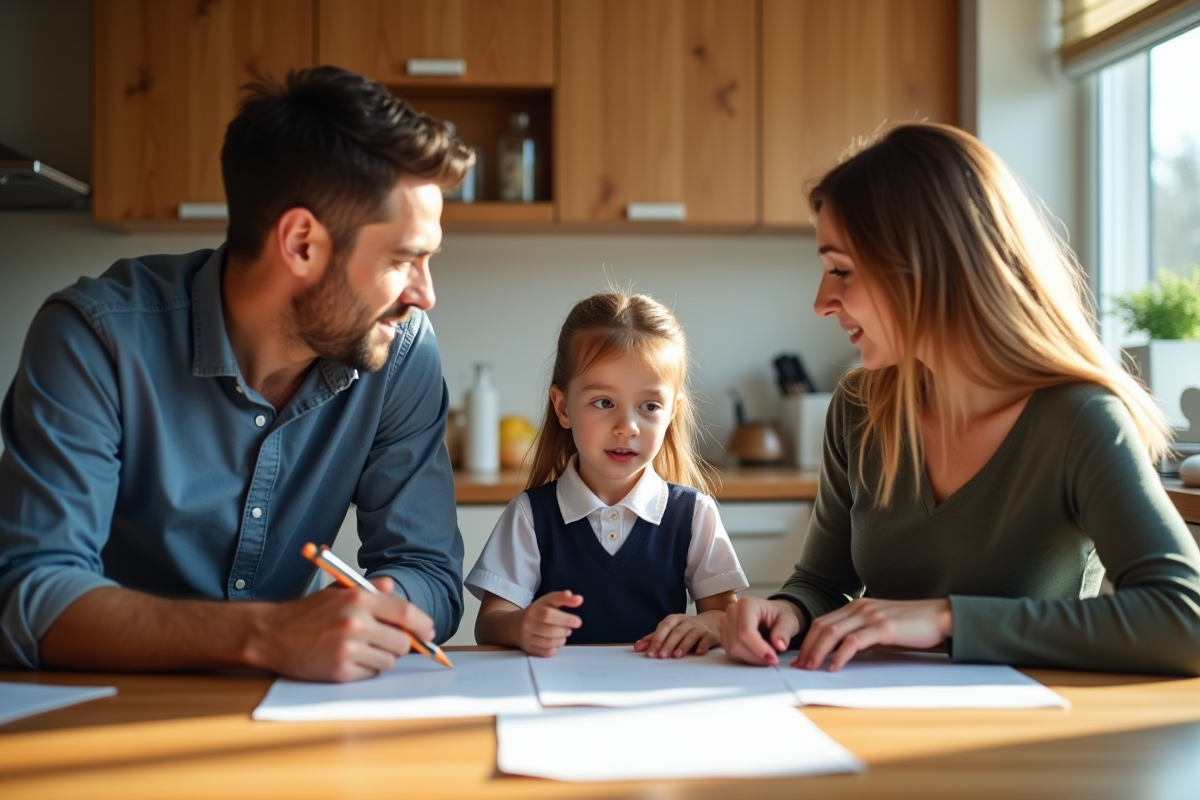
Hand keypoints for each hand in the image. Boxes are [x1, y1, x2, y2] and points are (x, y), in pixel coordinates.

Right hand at [253, 577, 434, 681]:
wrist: (271, 634)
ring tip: (360, 649)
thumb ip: (369, 590)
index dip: (422, 624)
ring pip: (389, 660)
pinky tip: (347, 659)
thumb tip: (393, 588)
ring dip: (382, 657)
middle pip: (402, 642)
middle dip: (400, 644)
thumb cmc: (306, 614)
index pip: (406, 612)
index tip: (429, 632)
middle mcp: (356, 623)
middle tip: (385, 642)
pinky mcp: (340, 671)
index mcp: (359, 599)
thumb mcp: (338, 592)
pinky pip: (371, 674)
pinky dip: (365, 669)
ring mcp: (348, 649)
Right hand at [518, 590, 582, 656]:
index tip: (578, 622)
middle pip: (551, 631)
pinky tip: (555, 641)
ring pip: (550, 643)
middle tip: (569, 628)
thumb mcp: (548, 601)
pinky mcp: (529, 650)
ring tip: (563, 633)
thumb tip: (579, 599)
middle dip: (565, 630)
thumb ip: (562, 598)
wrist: (516, 626)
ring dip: (562, 639)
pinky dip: (556, 647)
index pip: (548, 615)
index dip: (565, 619)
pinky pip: (547, 652)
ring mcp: (527, 638)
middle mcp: (527, 625)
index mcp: (533, 610)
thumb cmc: (537, 612)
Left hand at [634, 613, 718, 657]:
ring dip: (683, 646)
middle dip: (668, 644)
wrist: (709, 624)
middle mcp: (687, 622)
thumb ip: (653, 639)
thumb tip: (636, 647)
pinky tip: (699, 653)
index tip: (650, 653)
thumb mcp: (669, 632)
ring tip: (676, 656)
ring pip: (691, 635)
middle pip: (676, 632)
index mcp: (674, 619)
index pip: (664, 627)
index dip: (657, 639)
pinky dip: (703, 645)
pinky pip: (707, 639)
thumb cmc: (683, 631)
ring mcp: (699, 627)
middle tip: (662, 657)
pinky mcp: (710, 635)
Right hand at [718, 596, 805, 665]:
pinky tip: (757, 654)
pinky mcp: (724, 633)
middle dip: (756, 657)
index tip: (773, 659)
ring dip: (751, 659)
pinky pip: (731, 652)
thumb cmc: (779, 616)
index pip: (746, 631)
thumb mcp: (789, 621)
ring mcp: (726, 622)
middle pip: (737, 643)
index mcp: (747, 604)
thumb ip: (784, 632)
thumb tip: (780, 645)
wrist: (772, 614)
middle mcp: (732, 611)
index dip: (759, 649)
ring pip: (733, 650)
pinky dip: (745, 657)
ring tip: (766, 656)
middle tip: (772, 660)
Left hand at [794, 597, 951, 670]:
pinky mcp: (882, 628)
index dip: (808, 640)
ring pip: (833, 633)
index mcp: (856, 606)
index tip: (800, 658)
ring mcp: (870, 616)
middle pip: (822, 627)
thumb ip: (861, 631)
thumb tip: (841, 651)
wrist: (938, 615)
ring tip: (811, 669)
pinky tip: (834, 667)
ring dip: (818, 652)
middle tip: (799, 667)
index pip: (822, 622)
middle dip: (807, 648)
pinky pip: (854, 642)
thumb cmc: (911, 624)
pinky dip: (840, 656)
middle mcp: (859, 607)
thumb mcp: (879, 624)